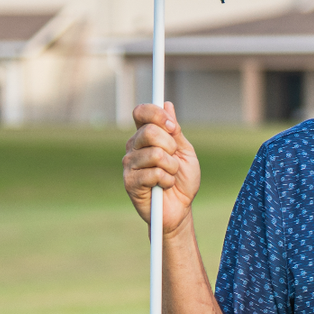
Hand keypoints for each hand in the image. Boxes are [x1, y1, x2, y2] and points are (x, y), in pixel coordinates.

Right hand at [123, 103, 199, 232]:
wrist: (180, 209)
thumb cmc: (182, 180)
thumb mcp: (185, 152)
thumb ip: (175, 131)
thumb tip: (167, 104)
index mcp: (145, 136)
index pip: (141, 113)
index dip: (156, 115)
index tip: (172, 127)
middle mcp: (133, 147)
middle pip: (150, 132)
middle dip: (171, 147)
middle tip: (174, 160)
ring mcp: (129, 164)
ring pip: (155, 154)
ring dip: (171, 167)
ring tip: (170, 176)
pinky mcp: (129, 182)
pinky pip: (154, 173)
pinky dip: (166, 180)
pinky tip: (163, 186)